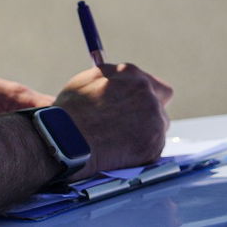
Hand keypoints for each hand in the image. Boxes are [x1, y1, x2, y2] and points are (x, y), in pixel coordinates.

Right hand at [53, 63, 172, 178]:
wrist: (66, 139)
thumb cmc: (70, 111)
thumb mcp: (87, 80)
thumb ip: (112, 80)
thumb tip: (121, 84)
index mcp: (131, 74)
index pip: (154, 86)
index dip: (144, 98)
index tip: (136, 108)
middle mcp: (147, 93)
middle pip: (160, 105)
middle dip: (147, 115)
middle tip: (130, 127)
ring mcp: (154, 119)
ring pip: (158, 128)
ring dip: (144, 134)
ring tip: (119, 142)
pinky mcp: (154, 143)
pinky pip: (153, 149)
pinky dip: (140, 152)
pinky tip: (120, 153)